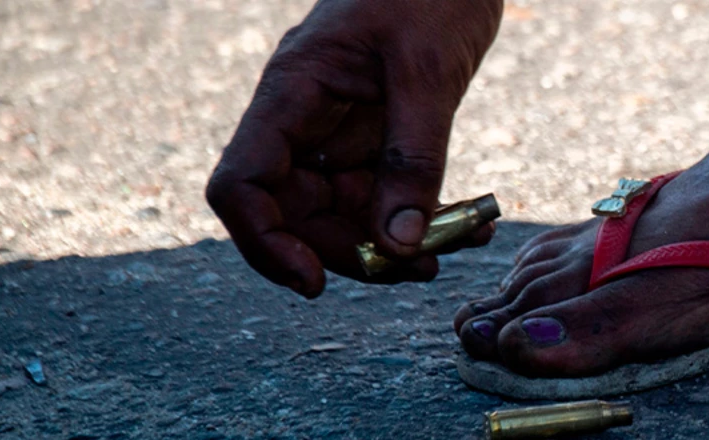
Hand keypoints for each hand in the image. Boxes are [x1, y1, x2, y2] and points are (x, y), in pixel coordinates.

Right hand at [206, 0, 502, 296]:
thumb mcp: (427, 73)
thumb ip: (413, 157)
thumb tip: (398, 246)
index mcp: (291, 94)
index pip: (241, 185)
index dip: (263, 243)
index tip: (313, 282)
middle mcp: (304, 121)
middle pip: (293, 214)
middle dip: (346, 254)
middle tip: (417, 271)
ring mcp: (339, 133)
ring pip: (342, 215)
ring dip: (392, 246)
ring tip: (452, 252)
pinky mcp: (378, 138)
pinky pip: (385, 196)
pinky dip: (421, 220)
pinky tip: (467, 228)